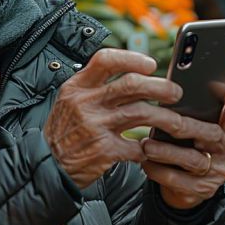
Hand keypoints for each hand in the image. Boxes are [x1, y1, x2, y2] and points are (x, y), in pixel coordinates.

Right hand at [44, 49, 183, 188]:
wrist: (48, 166)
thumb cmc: (64, 130)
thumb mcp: (69, 100)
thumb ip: (94, 85)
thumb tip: (133, 72)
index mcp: (77, 86)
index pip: (106, 60)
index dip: (132, 58)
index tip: (151, 64)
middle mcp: (86, 103)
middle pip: (132, 84)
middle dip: (160, 87)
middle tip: (175, 92)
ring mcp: (95, 126)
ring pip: (142, 113)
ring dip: (166, 117)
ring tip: (177, 122)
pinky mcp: (104, 150)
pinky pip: (136, 146)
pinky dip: (147, 149)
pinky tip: (149, 150)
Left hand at [140, 85, 224, 209]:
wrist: (184, 186)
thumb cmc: (185, 147)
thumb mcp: (192, 130)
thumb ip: (189, 113)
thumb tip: (168, 89)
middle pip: (212, 134)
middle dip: (186, 126)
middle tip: (164, 119)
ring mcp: (216, 173)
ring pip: (194, 160)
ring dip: (167, 152)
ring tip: (146, 145)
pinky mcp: (201, 190)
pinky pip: (178, 180)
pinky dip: (158, 170)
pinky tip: (145, 162)